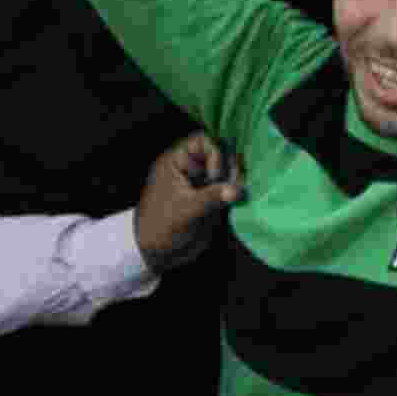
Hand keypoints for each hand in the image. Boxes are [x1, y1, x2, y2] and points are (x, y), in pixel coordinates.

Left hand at [134, 131, 244, 273]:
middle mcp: (192, 168)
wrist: (156, 254)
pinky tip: (240, 198)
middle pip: (221, 152)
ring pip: (228, 169)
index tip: (215, 176)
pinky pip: (229, 186)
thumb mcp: (185, 210)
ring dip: (237, 178)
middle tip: (234, 183)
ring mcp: (203, 182)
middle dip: (231, 166)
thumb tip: (238, 190)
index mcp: (177, 162)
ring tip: (238, 193)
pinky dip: (237, 190)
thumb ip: (211, 198)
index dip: (215, 153)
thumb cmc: (161, 226)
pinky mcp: (212, 197)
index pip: (203, 141)